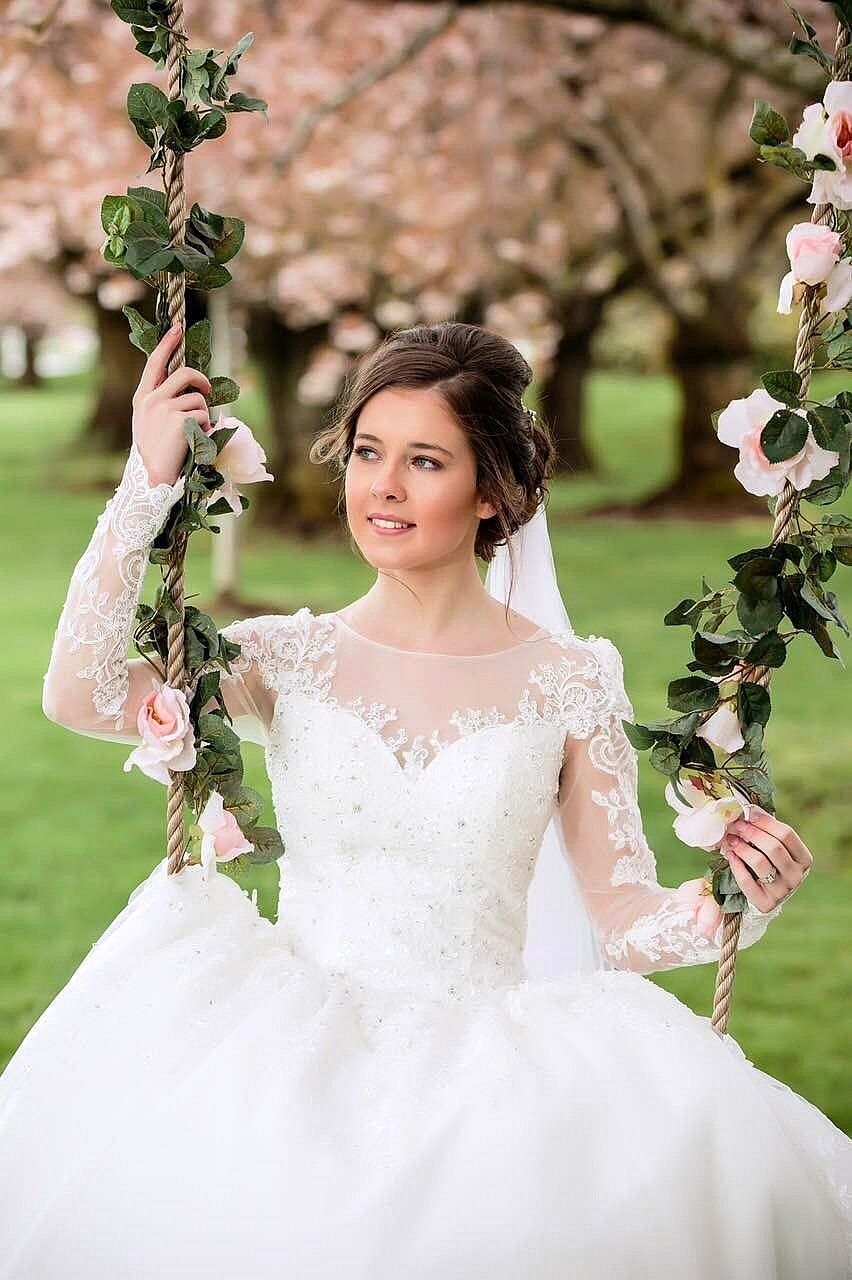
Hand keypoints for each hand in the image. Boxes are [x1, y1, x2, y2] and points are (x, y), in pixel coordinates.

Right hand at [131, 324, 212, 485]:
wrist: (153, 478)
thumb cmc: (156, 452)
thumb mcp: (151, 422)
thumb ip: (163, 401)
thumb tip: (190, 386)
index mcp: (142, 397)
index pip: (155, 362)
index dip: (168, 343)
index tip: (178, 327)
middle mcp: (151, 399)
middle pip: (184, 373)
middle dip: (201, 380)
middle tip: (207, 389)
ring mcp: (164, 408)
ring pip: (198, 398)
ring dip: (204, 415)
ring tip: (195, 433)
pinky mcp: (179, 420)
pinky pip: (204, 415)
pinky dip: (206, 428)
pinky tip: (196, 441)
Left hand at [720, 806, 813, 912]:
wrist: (766, 895)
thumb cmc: (770, 865)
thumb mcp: (775, 849)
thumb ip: (767, 832)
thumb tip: (750, 810)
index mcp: (804, 859)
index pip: (787, 835)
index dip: (765, 822)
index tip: (748, 813)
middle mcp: (797, 876)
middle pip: (774, 847)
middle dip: (752, 833)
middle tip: (737, 826)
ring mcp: (782, 891)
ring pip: (760, 863)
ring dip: (742, 848)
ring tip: (731, 840)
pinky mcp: (765, 903)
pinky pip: (746, 881)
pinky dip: (736, 865)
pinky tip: (730, 855)